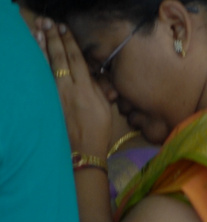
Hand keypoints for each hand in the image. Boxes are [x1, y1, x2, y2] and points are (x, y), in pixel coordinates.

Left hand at [37, 20, 114, 160]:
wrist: (83, 150)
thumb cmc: (99, 130)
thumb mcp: (106, 108)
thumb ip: (99, 88)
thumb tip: (94, 74)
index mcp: (85, 90)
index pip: (76, 60)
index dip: (70, 43)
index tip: (64, 29)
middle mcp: (68, 88)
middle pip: (60, 58)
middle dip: (54, 39)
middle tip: (50, 23)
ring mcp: (56, 94)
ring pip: (47, 65)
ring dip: (42, 46)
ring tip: (39, 31)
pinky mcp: (49, 100)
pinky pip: (42, 76)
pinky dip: (39, 63)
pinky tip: (36, 53)